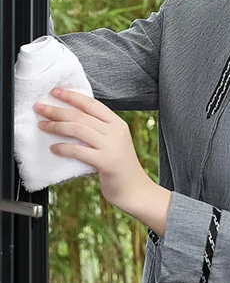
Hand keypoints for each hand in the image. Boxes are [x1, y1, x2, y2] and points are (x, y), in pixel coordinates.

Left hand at [34, 89, 169, 233]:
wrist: (135, 190)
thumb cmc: (121, 168)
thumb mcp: (114, 143)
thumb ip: (99, 131)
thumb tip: (71, 121)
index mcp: (118, 124)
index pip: (93, 104)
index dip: (72, 96)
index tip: (55, 92)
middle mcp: (116, 132)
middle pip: (82, 115)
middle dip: (58, 110)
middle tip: (40, 107)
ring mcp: (112, 146)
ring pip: (78, 129)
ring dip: (57, 126)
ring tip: (43, 125)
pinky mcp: (106, 162)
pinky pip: (79, 151)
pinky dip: (63, 148)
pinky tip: (54, 148)